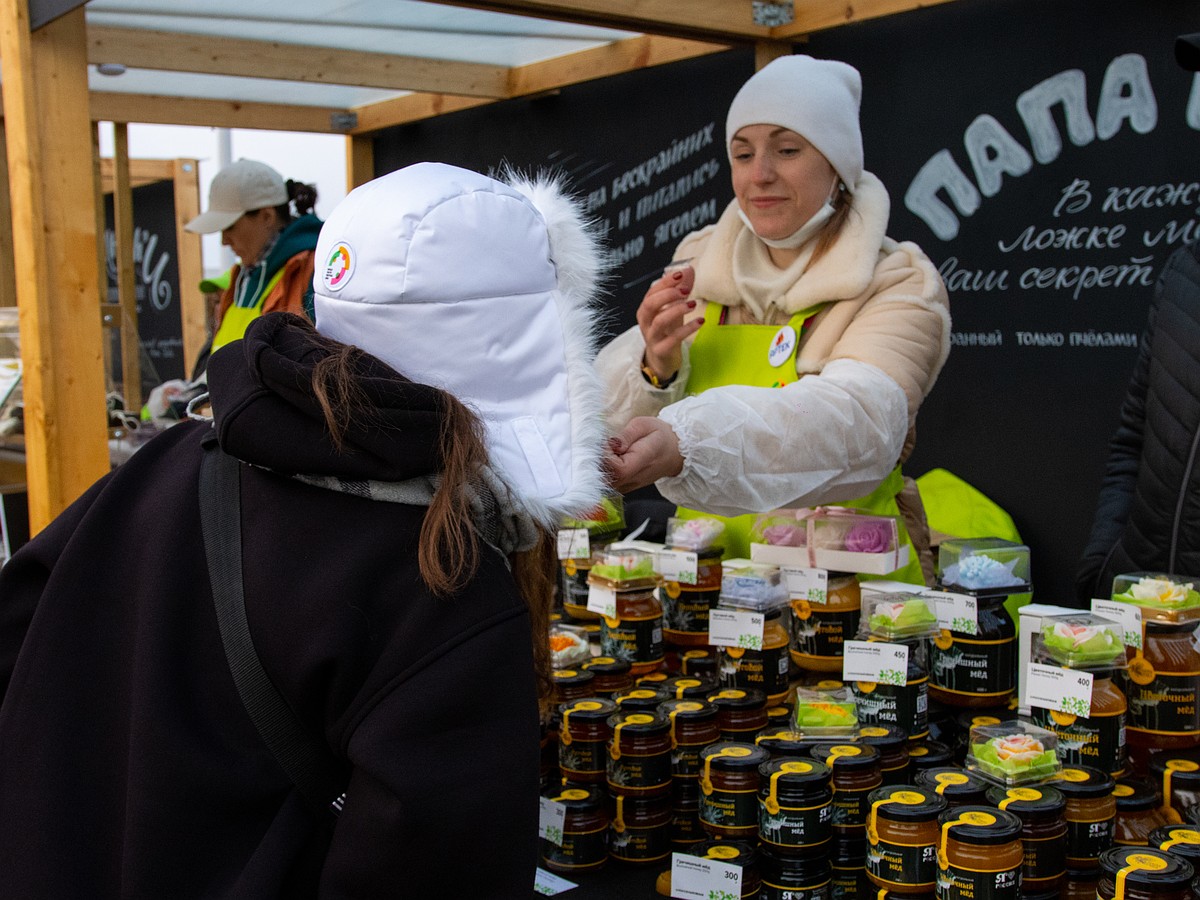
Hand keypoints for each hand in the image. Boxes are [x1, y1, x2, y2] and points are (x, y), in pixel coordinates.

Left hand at [604, 417, 683, 493]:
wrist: (673, 453)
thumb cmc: (659, 436)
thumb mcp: (644, 425)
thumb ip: (626, 435)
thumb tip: (611, 444)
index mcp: (643, 461)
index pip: (617, 468)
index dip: (606, 455)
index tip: (607, 442)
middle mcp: (635, 478)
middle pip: (606, 477)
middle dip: (599, 460)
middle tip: (606, 445)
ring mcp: (628, 486)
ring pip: (603, 481)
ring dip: (600, 465)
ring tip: (610, 451)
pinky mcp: (623, 487)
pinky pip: (607, 482)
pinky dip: (603, 470)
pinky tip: (611, 459)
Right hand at [637, 263, 702, 381]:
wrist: (662, 360)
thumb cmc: (667, 332)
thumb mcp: (673, 310)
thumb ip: (680, 291)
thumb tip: (689, 270)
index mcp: (646, 310)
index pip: (652, 292)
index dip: (665, 282)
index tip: (680, 274)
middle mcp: (646, 323)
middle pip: (650, 305)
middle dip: (668, 295)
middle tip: (685, 291)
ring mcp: (652, 337)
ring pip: (660, 321)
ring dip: (676, 310)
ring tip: (693, 304)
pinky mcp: (662, 350)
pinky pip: (673, 339)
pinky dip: (688, 328)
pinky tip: (700, 321)